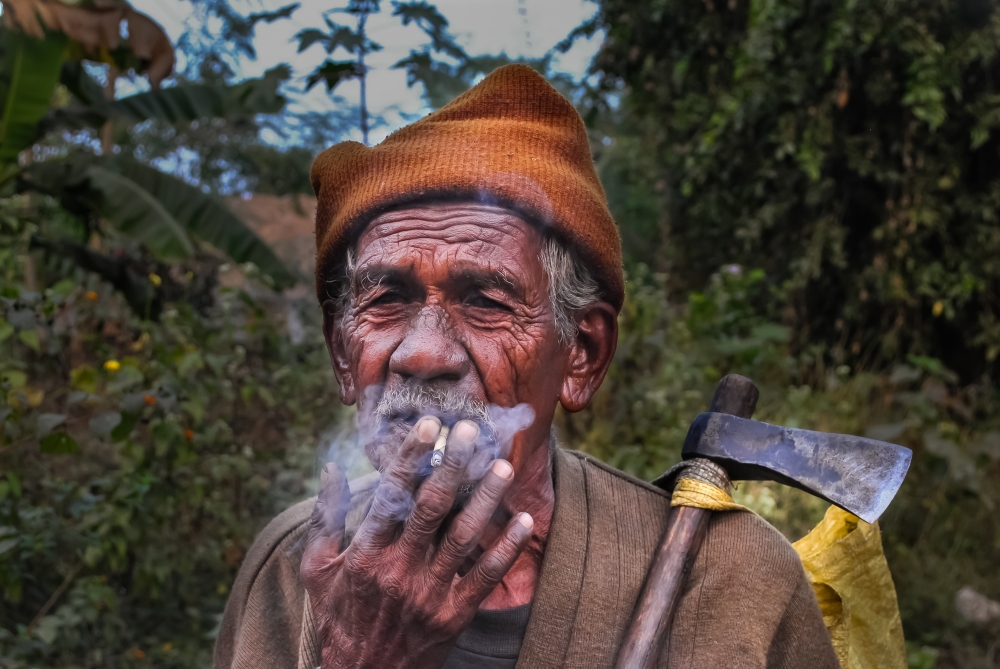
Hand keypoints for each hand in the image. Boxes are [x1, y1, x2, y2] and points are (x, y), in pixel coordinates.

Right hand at [301, 416, 533, 668]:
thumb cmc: (338, 617)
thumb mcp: (318, 569)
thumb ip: (325, 518)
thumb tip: (330, 469)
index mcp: (366, 554)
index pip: (391, 496)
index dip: (411, 457)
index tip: (429, 426)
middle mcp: (398, 571)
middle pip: (432, 509)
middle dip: (453, 466)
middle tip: (471, 432)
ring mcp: (429, 594)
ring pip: (463, 537)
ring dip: (486, 499)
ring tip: (502, 465)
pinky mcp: (453, 615)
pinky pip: (485, 577)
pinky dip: (505, 548)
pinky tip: (523, 520)